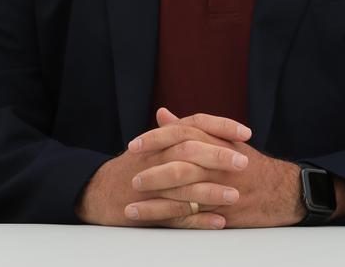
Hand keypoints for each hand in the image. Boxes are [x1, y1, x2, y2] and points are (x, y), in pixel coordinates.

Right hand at [75, 109, 250, 228]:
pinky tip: (218, 221)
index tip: (246, 132)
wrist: (98, 190)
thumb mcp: (155, 144)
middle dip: (218, 157)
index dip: (221, 126)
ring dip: (211, 192)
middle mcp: (157, 157)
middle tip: (244, 162)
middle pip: (190, 152)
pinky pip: (176, 215)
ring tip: (235, 196)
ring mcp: (151, 185)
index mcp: (162, 139)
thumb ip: (180, 133)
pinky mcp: (148, 210)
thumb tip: (210, 124)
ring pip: (184, 186)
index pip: (195, 123)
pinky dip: (198, 219)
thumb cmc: (133, 165)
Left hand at [127, 108, 305, 228]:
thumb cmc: (251, 165)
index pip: (182, 133)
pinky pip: (193, 216)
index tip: (134, 145)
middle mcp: (219, 162)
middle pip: (180, 163)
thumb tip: (162, 115)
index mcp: (217, 141)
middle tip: (131, 177)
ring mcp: (222, 187)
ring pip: (183, 192)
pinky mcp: (225, 211)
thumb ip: (191, 128)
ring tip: (131, 206)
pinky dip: (170, 219)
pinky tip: (153, 223)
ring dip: (155, 201)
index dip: (156, 139)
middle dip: (152, 170)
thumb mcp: (224, 140)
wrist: (284, 190)